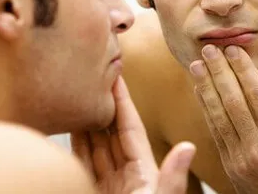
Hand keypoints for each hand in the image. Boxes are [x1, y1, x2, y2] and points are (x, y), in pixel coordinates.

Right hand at [71, 77, 195, 193]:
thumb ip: (172, 178)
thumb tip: (189, 147)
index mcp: (143, 172)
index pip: (130, 128)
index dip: (123, 102)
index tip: (116, 77)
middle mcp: (125, 175)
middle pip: (111, 133)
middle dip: (103, 105)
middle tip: (92, 78)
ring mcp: (107, 185)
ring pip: (94, 146)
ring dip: (86, 122)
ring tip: (77, 96)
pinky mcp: (91, 192)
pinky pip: (81, 164)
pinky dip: (76, 145)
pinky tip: (69, 126)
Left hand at [189, 45, 257, 193]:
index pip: (257, 96)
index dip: (243, 70)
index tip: (234, 50)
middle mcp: (257, 147)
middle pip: (233, 102)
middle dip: (219, 72)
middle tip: (209, 49)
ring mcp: (240, 157)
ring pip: (219, 115)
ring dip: (206, 87)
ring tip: (196, 64)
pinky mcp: (229, 163)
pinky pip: (214, 130)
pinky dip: (206, 107)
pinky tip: (200, 89)